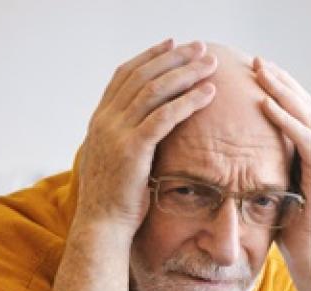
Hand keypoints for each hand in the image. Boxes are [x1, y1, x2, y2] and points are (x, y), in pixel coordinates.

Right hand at [74, 40, 218, 234]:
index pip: (124, 76)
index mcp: (100, 120)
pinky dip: (188, 102)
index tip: (171, 44)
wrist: (102, 226)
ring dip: (185, 74)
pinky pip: (164, 117)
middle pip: (142, 76)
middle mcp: (105, 120)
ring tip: (209, 64)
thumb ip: (125, 138)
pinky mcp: (133, 149)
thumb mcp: (114, 160)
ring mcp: (116, 133)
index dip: (149, 57)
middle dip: (173, 58)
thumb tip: (143, 127)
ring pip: (154, 91)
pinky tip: (207, 94)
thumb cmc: (114, 199)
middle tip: (199, 47)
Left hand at [253, 57, 310, 266]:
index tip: (255, 70)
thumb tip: (236, 152)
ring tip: (261, 72)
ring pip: (306, 113)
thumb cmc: (288, 228)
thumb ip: (265, 165)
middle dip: (280, 80)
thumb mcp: (272, 188)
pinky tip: (267, 104)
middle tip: (256, 60)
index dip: (278, 87)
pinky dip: (286, 119)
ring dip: (282, 90)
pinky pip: (305, 138)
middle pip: (303, 103)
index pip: (297, 109)